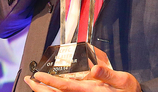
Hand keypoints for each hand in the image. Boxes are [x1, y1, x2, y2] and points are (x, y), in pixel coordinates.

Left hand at [24, 66, 140, 91]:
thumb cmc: (129, 90)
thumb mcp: (123, 80)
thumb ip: (108, 74)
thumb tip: (94, 68)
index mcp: (91, 91)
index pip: (65, 87)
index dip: (49, 82)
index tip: (37, 76)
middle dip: (40, 88)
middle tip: (29, 80)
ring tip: (35, 84)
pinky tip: (52, 89)